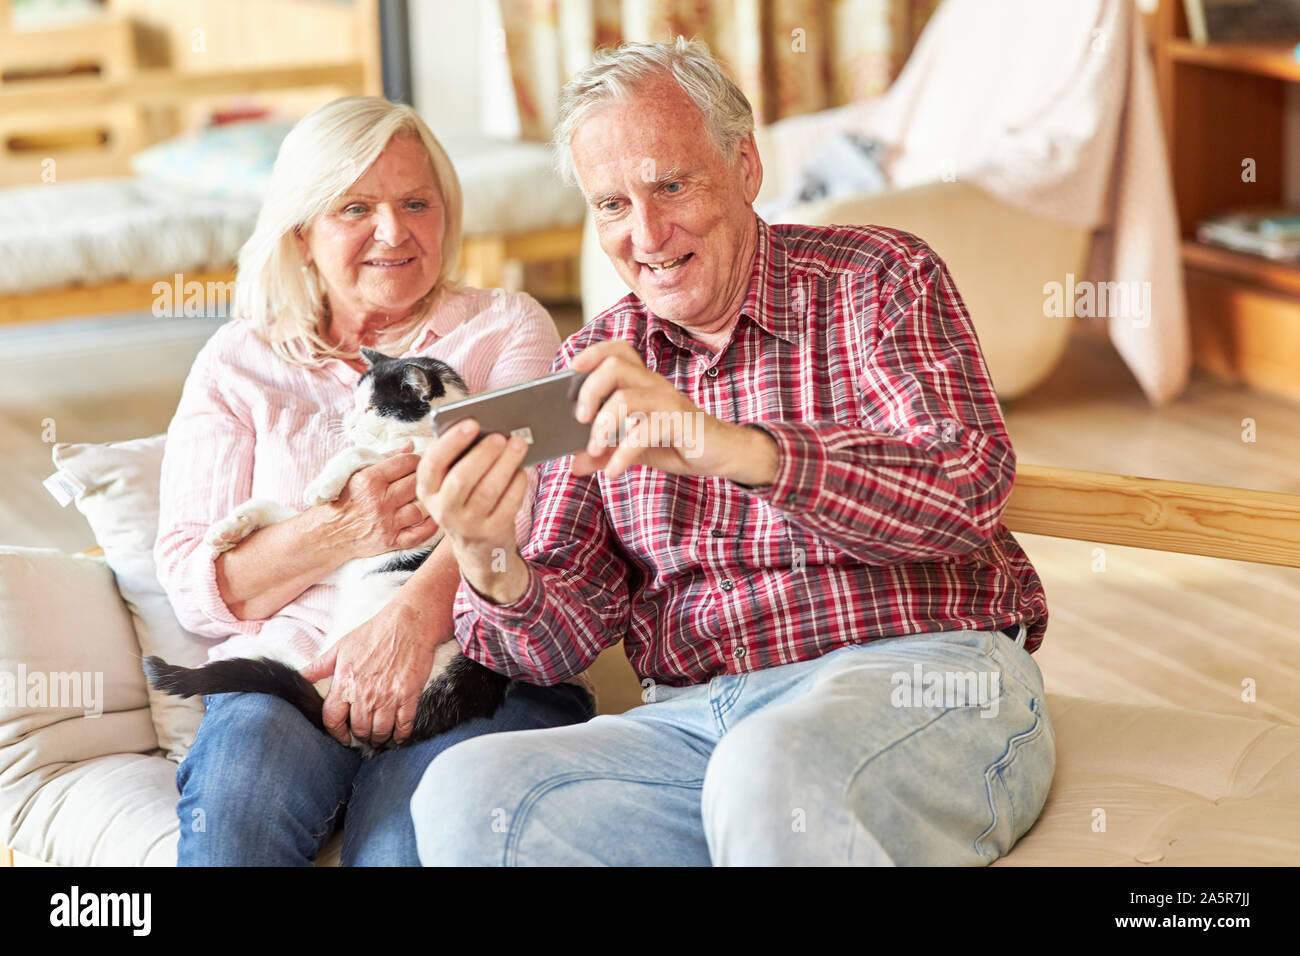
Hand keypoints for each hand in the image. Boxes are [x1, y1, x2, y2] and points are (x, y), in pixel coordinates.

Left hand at [299, 591, 443, 747]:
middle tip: (363, 735)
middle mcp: (366, 694)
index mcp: (345, 683)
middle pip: (359, 729)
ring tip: (379, 735)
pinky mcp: (409, 696)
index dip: (336, 733)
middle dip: (360, 736)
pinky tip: (398, 735)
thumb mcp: (341, 647)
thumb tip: (299, 677)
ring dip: (379, 737)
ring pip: (380, 731)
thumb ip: (318, 667)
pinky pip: (404, 725)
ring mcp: (388, 697)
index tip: (342, 736)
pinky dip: (400, 735)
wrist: (408, 623)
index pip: (333, 719)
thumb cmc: (375, 633)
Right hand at [316, 440, 439, 560]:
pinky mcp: (390, 542)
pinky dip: (430, 526)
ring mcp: (386, 523)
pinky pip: (420, 534)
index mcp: (368, 480)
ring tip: (424, 497)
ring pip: (421, 508)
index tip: (416, 462)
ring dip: (426, 502)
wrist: (327, 532)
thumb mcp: (355, 471)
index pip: (406, 463)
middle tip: (423, 478)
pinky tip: (431, 516)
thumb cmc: (341, 499)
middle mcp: (378, 502)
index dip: (416, 460)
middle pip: (416, 484)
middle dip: (422, 478)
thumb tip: (410, 446)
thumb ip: (385, 457)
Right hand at [415, 421, 531, 604]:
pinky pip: (507, 504)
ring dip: (505, 464)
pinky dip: (517, 483)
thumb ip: (458, 458)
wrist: (477, 546)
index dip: (452, 442)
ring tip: (518, 444)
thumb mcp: (451, 483)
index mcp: (427, 490)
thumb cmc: (466, 499)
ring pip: (488, 490)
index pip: (432, 464)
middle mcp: (442, 510)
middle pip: (462, 478)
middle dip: (484, 453)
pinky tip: (522, 470)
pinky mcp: (491, 532)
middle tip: (501, 436)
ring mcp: (467, 525)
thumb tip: (485, 430)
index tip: (472, 423)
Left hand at [569, 341, 778, 484]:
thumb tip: (573, 464)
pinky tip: (614, 471)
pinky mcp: (680, 423)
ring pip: (625, 397)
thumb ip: (606, 452)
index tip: (572, 367)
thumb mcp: (636, 449)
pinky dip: (622, 454)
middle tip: (579, 419)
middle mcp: (655, 385)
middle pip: (614, 367)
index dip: (594, 352)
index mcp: (644, 382)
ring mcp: (669, 402)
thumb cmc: (679, 443)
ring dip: (602, 425)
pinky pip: (644, 432)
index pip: (619, 351)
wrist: (724, 454)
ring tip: (594, 450)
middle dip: (589, 391)